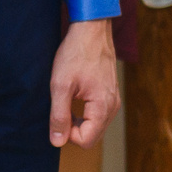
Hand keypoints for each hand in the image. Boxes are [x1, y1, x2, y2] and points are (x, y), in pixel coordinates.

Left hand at [50, 18, 120, 148]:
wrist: (92, 29)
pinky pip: (98, 115)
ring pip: (95, 126)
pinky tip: (75, 97)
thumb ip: (59, 116)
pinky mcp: (111, 93)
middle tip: (60, 109)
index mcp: (103, 107)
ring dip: (79, 121)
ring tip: (67, 101)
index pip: (86, 141)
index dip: (68, 135)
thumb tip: (57, 142)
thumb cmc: (76, 54)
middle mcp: (113, 106)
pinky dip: (85, 113)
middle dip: (73, 129)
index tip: (58, 116)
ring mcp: (114, 99)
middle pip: (92, 136)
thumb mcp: (60, 85)